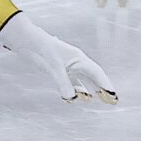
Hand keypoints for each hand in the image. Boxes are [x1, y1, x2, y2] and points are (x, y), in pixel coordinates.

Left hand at [0, 12, 116, 103]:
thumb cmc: (42, 48)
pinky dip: (77, 89)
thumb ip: (63, 82)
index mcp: (78, 58)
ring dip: (91, 89)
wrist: (26, 40)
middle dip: (103, 88)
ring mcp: (67, 66)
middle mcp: (75, 62)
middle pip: (93, 77)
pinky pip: (72, 81)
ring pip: (83, 80)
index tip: (113, 95)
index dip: (105, 84)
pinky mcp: (59, 70)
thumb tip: (71, 99)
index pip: (96, 73)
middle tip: (114, 100)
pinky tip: (79, 96)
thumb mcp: (53, 66)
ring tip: (101, 99)